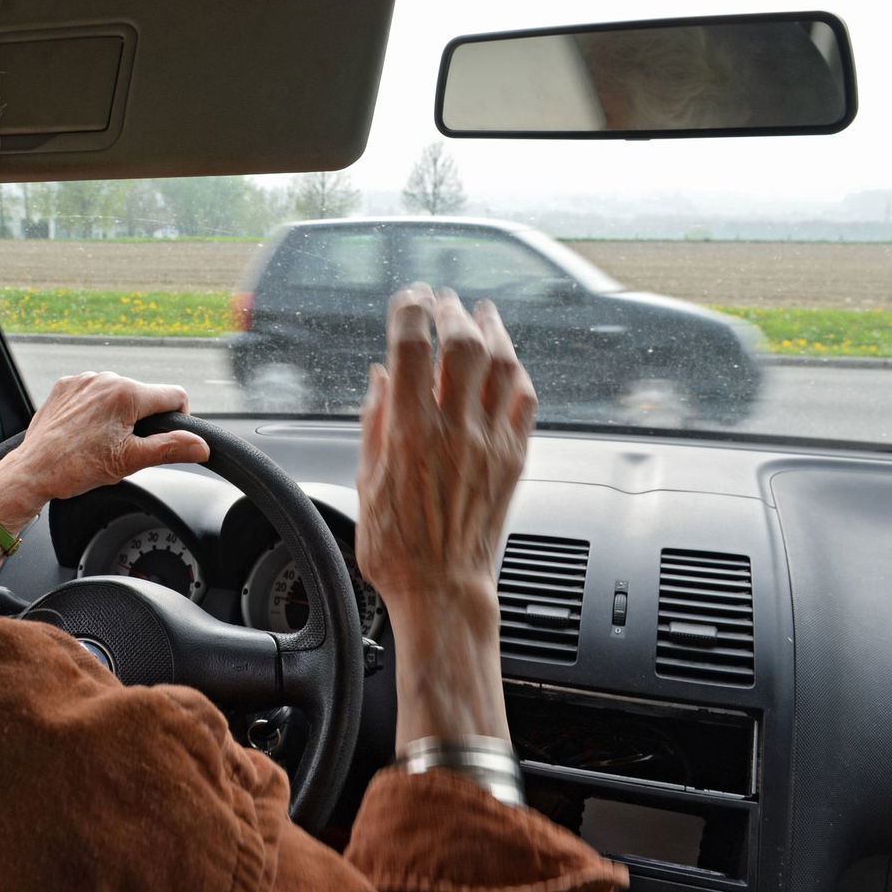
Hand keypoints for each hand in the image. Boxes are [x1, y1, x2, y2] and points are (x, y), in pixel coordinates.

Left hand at [0, 372, 210, 512]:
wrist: (32, 470)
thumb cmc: (77, 468)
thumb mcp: (130, 461)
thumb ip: (170, 448)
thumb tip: (201, 445)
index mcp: (126, 394)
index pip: (174, 396)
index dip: (178, 418)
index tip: (163, 438)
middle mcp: (105, 379)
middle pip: (144, 396)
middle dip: (142, 419)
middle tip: (122, 447)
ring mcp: (82, 380)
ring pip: (119, 394)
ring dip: (118, 414)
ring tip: (99, 440)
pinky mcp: (65, 385)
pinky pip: (94, 392)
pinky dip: (95, 409)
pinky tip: (84, 431)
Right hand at [355, 284, 535, 599]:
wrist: (443, 590)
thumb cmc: (397, 548)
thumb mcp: (365, 481)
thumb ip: (374, 423)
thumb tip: (380, 379)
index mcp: (409, 433)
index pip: (411, 347)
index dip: (408, 311)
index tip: (406, 300)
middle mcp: (454, 431)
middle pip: (462, 344)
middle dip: (451, 311)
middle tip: (442, 300)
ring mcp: (490, 443)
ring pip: (502, 365)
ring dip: (492, 330)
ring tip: (482, 314)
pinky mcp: (514, 459)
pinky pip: (525, 402)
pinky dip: (516, 373)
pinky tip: (508, 364)